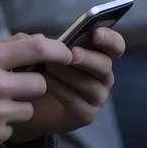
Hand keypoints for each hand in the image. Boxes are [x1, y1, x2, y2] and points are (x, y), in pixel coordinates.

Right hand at [0, 34, 71, 147]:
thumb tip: (34, 41)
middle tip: (14, 86)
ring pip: (29, 108)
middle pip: (39, 83)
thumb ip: (2, 49)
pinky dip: (3, 124)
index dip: (58, 50)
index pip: (36, 47)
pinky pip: (13, 127)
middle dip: (32, 85)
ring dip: (18, 106)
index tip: (67, 54)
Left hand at [10, 27, 126, 142]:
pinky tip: (45, 83)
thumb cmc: (41, 71)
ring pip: (91, 85)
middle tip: (71, 53)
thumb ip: (39, 43)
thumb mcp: (38, 52)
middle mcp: (102, 75)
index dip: (109, 39)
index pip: (116, 46)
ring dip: (70, 74)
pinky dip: (60, 90)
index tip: (95, 33)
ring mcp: (97, 97)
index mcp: (98, 54)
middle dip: (88, 58)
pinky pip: (77, 101)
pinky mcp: (86, 114)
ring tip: (49, 66)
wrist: (31, 102)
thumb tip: (38, 38)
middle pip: (105, 65)